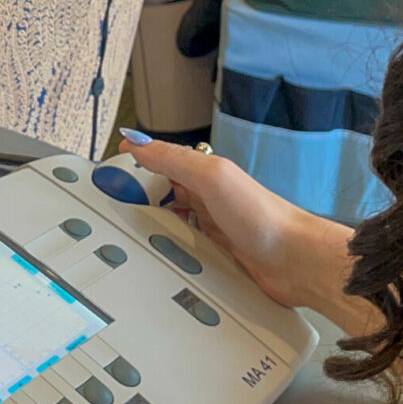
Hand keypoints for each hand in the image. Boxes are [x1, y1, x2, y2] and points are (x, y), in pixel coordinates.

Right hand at [119, 138, 328, 308]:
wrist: (296, 261)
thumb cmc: (264, 217)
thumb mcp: (212, 178)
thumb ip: (173, 159)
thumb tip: (137, 142)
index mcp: (204, 174)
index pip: (159, 161)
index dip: (134, 164)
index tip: (107, 172)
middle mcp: (207, 199)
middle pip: (161, 192)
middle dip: (137, 195)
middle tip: (109, 204)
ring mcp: (212, 228)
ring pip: (170, 221)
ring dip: (151, 225)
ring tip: (124, 230)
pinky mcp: (217, 256)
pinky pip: (183, 249)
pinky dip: (168, 251)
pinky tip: (158, 258)